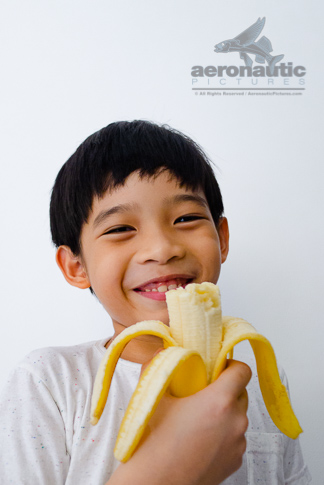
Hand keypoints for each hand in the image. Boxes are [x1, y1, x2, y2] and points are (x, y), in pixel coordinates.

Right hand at [108, 359, 250, 484]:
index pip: (242, 371)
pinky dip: (224, 434)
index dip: (232, 365)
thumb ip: (158, 367)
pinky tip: (202, 438)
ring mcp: (237, 443)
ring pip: (238, 417)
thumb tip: (161, 351)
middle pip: (241, 393)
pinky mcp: (236, 461)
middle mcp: (235, 421)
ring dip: (225, 413)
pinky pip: (236, 438)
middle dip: (226, 390)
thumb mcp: (155, 397)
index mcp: (219, 401)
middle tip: (203, 393)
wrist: (156, 483)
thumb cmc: (155, 443)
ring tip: (200, 419)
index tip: (218, 367)